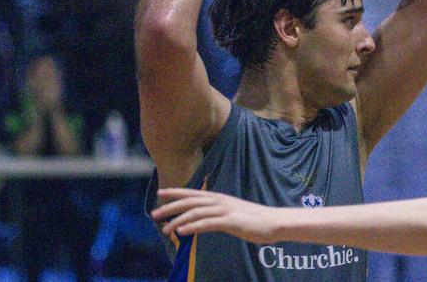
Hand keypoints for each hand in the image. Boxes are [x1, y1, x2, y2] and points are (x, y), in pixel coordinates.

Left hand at [151, 188, 279, 243]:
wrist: (272, 222)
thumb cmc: (252, 219)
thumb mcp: (231, 213)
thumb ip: (216, 213)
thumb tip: (203, 218)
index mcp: (218, 198)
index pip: (192, 193)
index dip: (175, 192)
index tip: (159, 193)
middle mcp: (219, 201)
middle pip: (189, 202)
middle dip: (170, 207)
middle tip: (154, 215)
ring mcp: (225, 210)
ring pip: (195, 213)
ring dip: (177, 221)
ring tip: (165, 229)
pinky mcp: (230, 221)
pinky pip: (207, 224)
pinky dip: (192, 227)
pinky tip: (182, 233)